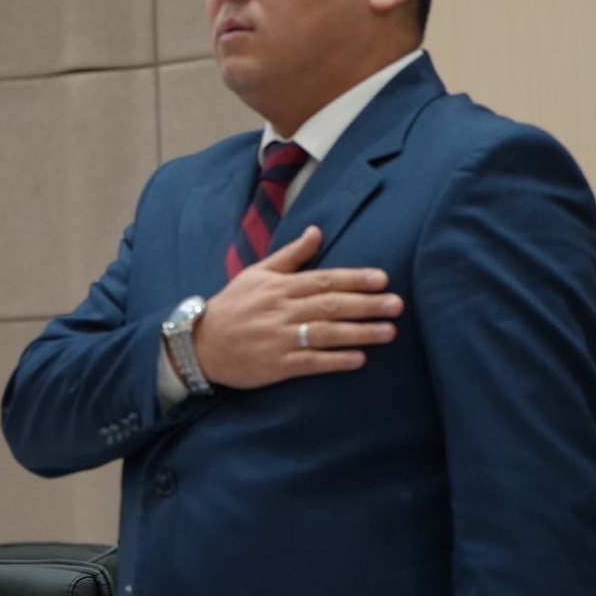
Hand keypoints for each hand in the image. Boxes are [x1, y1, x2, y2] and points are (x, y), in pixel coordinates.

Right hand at [194, 226, 402, 389]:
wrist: (199, 344)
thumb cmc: (232, 306)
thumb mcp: (257, 274)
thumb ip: (290, 255)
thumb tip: (317, 231)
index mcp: (278, 287)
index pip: (323, 280)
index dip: (354, 279)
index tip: (382, 279)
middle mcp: (280, 311)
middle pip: (330, 306)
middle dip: (366, 305)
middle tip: (396, 305)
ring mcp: (278, 338)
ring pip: (325, 333)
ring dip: (359, 333)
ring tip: (388, 332)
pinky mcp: (275, 364)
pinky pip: (310, 362)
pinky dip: (335, 360)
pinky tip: (358, 359)